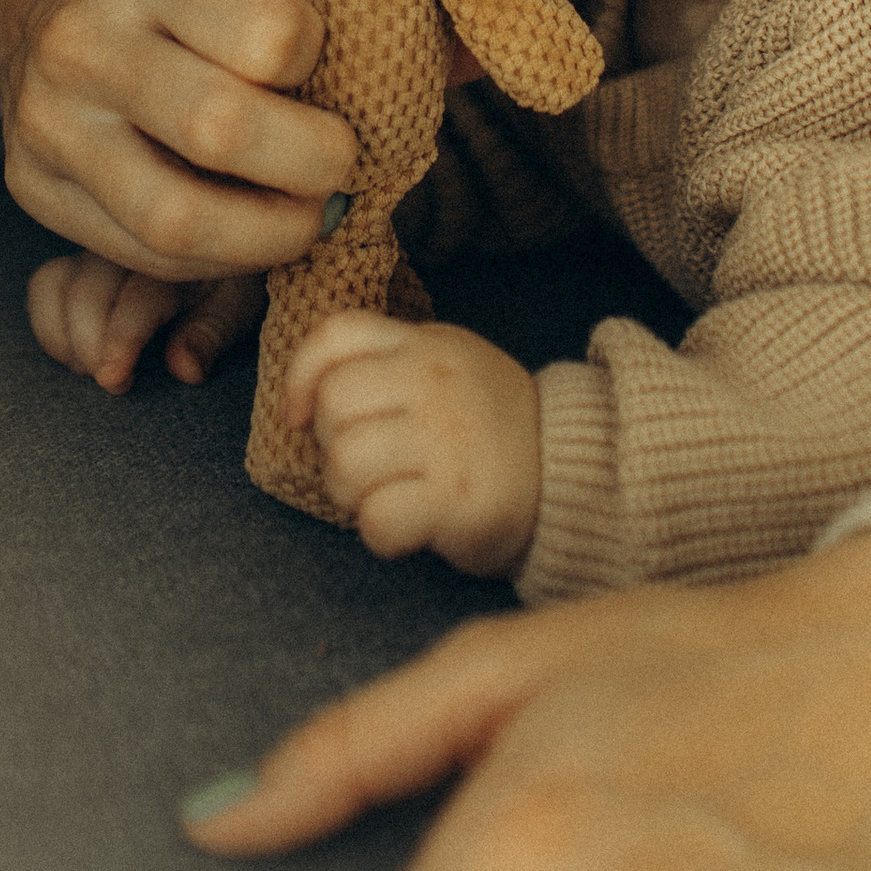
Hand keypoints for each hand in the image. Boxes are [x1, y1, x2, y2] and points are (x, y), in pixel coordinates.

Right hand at [0, 0, 351, 281]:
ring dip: (268, 234)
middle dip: (311, 163)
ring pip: (175, 216)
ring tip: (308, 216)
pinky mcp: (34, 187)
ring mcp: (47, 122)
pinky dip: (216, 259)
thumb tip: (464, 60)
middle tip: (342, 162)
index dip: (316, 58)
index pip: (268, 33)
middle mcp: (81, 40)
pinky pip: (141, 254)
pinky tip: (250, 233)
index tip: (318, 60)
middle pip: (222, 130)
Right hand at [27, 253, 268, 393]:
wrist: (217, 250)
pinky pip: (43, 286)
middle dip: (90, 346)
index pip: (136, 298)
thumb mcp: (237, 308)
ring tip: (91, 368)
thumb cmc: (227, 284)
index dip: (120, 343)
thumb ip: (210, 336)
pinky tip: (73, 353)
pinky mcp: (75, 261)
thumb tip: (184, 370)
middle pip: (87, 293)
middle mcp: (127, 246)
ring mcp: (96, 250)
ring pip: (55, 284)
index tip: (113, 379)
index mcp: (174, 255)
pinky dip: (48, 324)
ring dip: (65, 336)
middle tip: (112, 381)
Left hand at [286, 314, 539, 574]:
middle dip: (331, 444)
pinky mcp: (459, 499)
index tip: (298, 414)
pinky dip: (380, 533)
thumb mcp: (448, 366)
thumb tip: (307, 399)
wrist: (571, 472)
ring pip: (345, 463)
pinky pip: (378, 519)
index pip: (337, 336)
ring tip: (385, 495)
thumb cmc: (490, 427)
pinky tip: (407, 527)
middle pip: (333, 405)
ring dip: (350, 494)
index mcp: (426, 345)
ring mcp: (448, 439)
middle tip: (367, 464)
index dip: (300, 376)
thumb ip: (388, 365)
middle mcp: (435, 382)